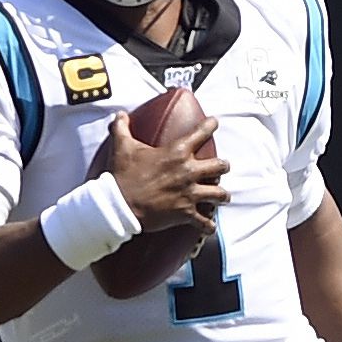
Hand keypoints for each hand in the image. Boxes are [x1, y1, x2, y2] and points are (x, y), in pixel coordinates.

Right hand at [106, 111, 229, 232]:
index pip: (202, 132)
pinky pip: (205, 222)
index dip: (211, 125)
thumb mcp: (122, 147)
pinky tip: (209, 226)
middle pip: (220, 166)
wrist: (119, 205)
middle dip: (222, 167)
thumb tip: (120, 114)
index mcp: (177, 151)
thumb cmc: (122, 175)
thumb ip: (122, 128)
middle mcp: (188, 171)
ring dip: (221, 196)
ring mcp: (189, 193)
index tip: (214, 123)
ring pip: (219, 194)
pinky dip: (208, 226)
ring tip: (221, 197)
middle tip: (220, 168)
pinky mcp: (185, 213)